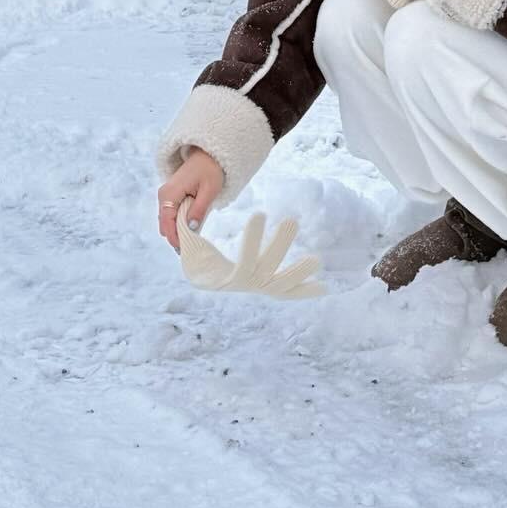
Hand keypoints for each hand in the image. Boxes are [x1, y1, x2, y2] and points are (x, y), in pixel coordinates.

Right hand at [157, 147, 224, 251]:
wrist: (208, 154)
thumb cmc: (210, 170)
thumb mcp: (208, 191)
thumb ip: (198, 210)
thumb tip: (191, 229)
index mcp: (169, 194)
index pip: (166, 223)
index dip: (174, 238)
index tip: (183, 250)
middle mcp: (163, 195)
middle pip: (165, 224)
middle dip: (175, 236)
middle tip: (190, 246)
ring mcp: (166, 195)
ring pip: (167, 220)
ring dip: (177, 230)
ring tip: (191, 239)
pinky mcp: (171, 196)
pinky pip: (171, 214)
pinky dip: (179, 222)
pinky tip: (190, 226)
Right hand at [173, 204, 326, 299]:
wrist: (211, 281)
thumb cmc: (201, 261)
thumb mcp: (192, 249)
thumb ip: (188, 231)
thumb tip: (182, 214)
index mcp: (229, 278)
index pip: (244, 260)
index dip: (253, 240)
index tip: (260, 213)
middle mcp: (248, 285)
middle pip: (266, 269)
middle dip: (279, 246)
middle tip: (291, 221)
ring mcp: (262, 289)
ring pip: (282, 284)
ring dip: (299, 273)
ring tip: (317, 259)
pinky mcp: (272, 289)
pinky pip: (289, 293)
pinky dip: (305, 291)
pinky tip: (323, 287)